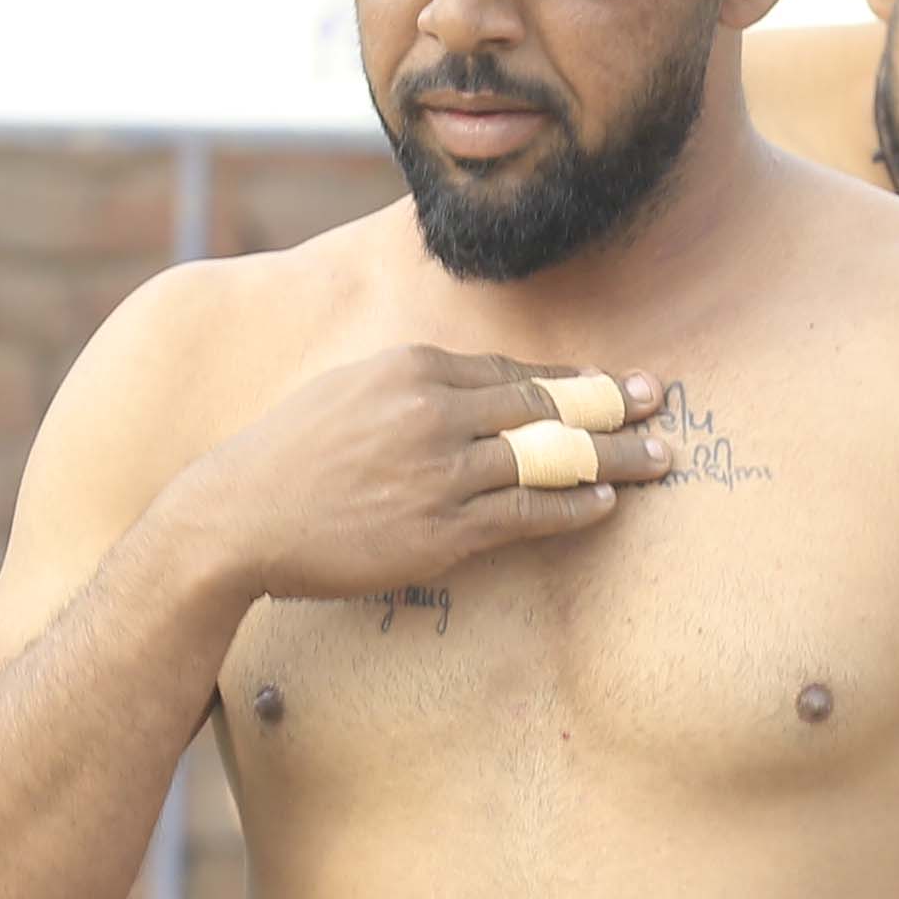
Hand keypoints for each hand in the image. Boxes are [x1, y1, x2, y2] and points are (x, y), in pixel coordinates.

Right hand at [159, 349, 668, 607]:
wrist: (238, 517)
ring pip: (548, 459)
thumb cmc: (288, 457)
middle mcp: (435, 412)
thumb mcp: (350, 392)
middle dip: (611, 403)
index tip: (611, 381)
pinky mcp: (441, 530)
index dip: (569, 379)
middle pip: (546, 405)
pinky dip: (572, 507)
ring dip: (612, 458)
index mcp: (413, 368)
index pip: (513, 373)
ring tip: (658, 457)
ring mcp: (441, 472)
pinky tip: (605, 503)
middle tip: (660, 402)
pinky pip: (526, 515)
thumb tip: (471, 395)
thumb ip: (413, 389)